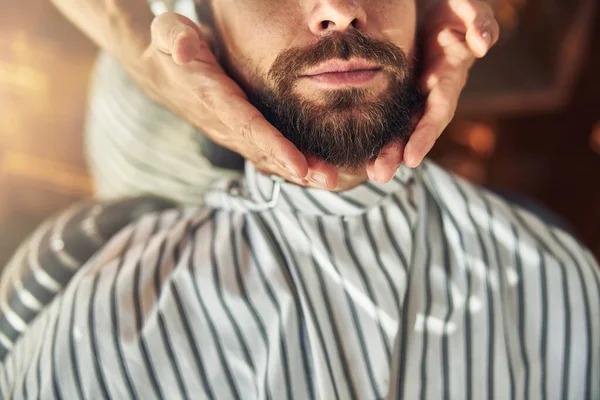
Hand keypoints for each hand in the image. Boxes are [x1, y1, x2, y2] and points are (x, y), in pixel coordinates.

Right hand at [141, 13, 338, 187]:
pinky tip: (315, 173)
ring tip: (331, 180)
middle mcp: (224, 122)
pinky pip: (266, 152)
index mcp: (213, 97)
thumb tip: (182, 47)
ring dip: (300, 171)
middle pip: (265, 150)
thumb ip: (174, 36)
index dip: (273, 146)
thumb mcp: (166, 32)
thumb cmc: (170, 45)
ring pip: (268, 156)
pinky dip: (290, 164)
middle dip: (297, 167)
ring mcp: (232, 131)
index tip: (299, 166)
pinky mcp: (240, 132)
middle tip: (331, 180)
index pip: (247, 125)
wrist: (162, 72)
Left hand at [366, 0, 499, 182]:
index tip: (411, 159)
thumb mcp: (468, 10)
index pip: (438, 110)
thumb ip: (479, 23)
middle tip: (380, 176)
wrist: (431, 10)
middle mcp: (431, 93)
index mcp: (449, 77)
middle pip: (416, 129)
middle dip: (399, 153)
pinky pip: (386, 116)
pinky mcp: (396, 93)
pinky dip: (375, 134)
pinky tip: (360, 152)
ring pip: (400, 128)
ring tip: (370, 173)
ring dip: (387, 152)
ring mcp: (413, 95)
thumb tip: (482, 45)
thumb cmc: (454, 11)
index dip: (425, 135)